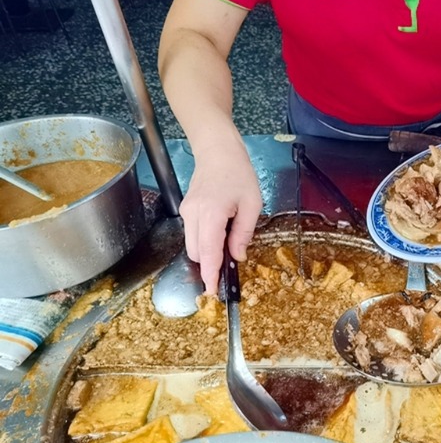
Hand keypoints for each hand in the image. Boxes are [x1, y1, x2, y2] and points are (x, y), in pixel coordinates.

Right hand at [179, 139, 262, 293]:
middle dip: (211, 264)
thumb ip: (243, 232)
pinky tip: (220, 231)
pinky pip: (193, 234)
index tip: (212, 291)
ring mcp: (187, 212)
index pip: (209, 252)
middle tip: (229, 267)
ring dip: (208, 252)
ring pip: (193, 245)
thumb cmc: (239, 173)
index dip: (211, 274)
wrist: (218, 151)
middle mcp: (193, 215)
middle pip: (197, 253)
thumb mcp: (252, 204)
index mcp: (211, 214)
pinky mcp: (186, 209)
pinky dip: (205, 240)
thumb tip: (238, 256)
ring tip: (228, 243)